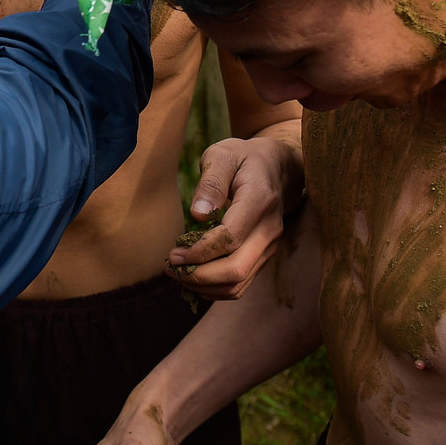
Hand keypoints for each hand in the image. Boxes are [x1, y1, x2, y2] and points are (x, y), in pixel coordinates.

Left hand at [165, 130, 304, 298]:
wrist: (275, 169)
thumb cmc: (242, 159)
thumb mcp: (223, 156)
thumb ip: (211, 182)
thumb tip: (197, 215)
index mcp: (259, 201)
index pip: (230, 238)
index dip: (199, 251)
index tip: (173, 253)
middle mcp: (269, 229)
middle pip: (236, 269)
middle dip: (198, 275)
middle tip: (170, 268)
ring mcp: (269, 247)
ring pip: (238, 284)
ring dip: (204, 286)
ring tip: (177, 274)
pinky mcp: (263, 257)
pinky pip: (240, 284)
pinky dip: (214, 288)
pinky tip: (192, 276)